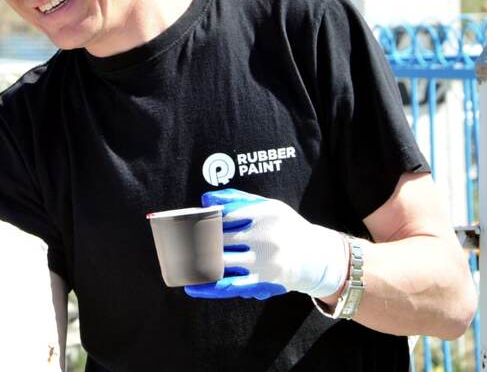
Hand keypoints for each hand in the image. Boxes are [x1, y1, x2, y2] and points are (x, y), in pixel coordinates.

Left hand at [184, 188, 347, 300]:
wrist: (315, 257)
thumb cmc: (284, 226)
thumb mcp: (267, 205)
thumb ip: (236, 199)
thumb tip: (206, 200)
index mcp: (264, 213)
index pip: (224, 215)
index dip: (200, 219)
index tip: (181, 222)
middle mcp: (264, 237)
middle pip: (217, 239)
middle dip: (191, 241)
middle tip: (171, 241)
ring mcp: (263, 262)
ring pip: (220, 263)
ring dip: (194, 264)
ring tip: (175, 262)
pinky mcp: (262, 282)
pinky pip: (230, 286)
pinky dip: (208, 287)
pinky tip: (190, 286)